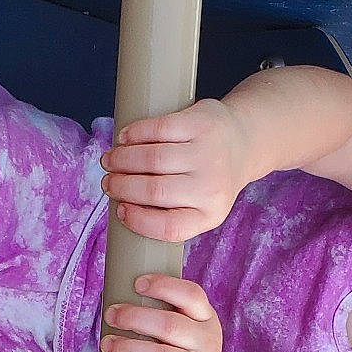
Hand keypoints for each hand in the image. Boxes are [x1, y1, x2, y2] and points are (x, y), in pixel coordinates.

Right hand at [98, 99, 254, 241]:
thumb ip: (169, 213)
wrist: (243, 142)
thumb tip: (122, 208)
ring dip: (122, 160)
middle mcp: (212, 186)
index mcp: (210, 214)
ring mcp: (208, 153)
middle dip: (121, 186)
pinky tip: (125, 139)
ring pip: (152, 159)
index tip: (120, 210)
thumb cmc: (209, 178)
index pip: (169, 227)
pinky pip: (159, 128)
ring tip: (110, 161)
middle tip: (108, 182)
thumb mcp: (200, 205)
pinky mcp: (202, 123)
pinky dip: (134, 134)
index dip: (138, 221)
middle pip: (155, 191)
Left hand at [100, 275, 237, 351]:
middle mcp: (207, 343)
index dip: (164, 286)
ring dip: (129, 349)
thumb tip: (117, 296)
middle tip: (111, 316)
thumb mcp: (188, 329)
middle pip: (169, 326)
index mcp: (205, 318)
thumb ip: (164, 313)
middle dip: (134, 318)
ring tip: (108, 344)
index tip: (137, 284)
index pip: (191, 295)